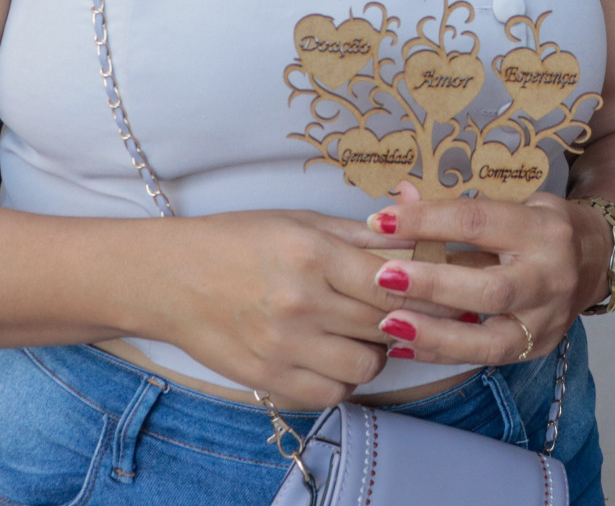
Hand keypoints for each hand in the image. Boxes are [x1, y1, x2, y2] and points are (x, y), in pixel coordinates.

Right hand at [142, 209, 449, 409]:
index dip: (427, 289)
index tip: (444, 290)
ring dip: (375, 352)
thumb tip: (418, 237)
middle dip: (407, 319)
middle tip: (406, 310)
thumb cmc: (236, 241)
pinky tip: (334, 355)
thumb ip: (361, 235)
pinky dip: (344, 379)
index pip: (393, 281)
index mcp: (312, 254)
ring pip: (366, 366)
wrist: (169, 279)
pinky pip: (331, 393)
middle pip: (386, 324)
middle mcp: (300, 302)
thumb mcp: (300, 222)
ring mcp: (283, 346)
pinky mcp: (267, 379)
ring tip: (362, 332)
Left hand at [358, 182, 609, 367]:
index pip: (479, 223)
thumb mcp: (512, 202)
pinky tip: (403, 345)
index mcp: (543, 229)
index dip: (427, 221)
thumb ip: (459, 206)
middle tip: (382, 277)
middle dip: (433, 284)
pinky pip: (485, 358)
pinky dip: (441, 353)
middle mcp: (550, 277)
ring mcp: (546, 319)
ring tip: (387, 323)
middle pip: (490, 288)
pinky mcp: (537, 348)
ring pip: (490, 338)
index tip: (379, 221)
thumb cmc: (541, 226)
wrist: (596, 260)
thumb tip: (402, 195)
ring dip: (434, 333)